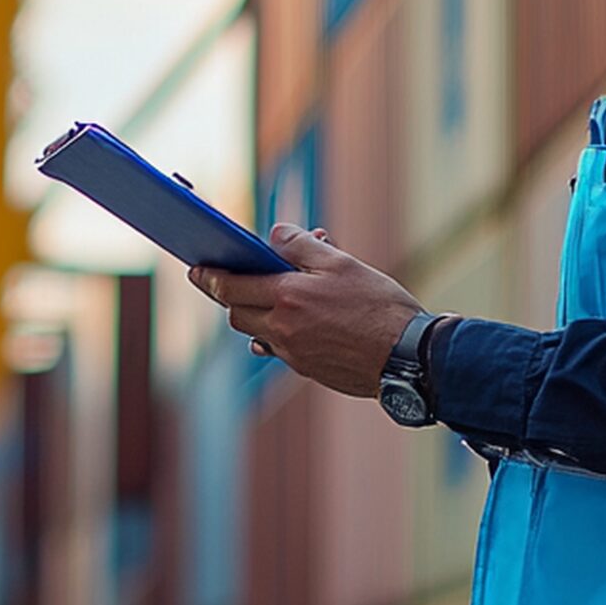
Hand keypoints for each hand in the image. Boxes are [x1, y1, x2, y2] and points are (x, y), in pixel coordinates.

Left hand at [189, 223, 421, 398]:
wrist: (409, 357)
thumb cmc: (380, 306)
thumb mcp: (342, 263)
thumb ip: (302, 246)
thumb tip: (274, 234)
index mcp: (288, 298)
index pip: (231, 287)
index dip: (209, 277)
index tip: (196, 269)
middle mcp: (283, 330)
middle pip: (237, 313)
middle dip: (229, 296)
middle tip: (227, 280)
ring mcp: (294, 355)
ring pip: (256, 334)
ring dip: (253, 315)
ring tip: (266, 297)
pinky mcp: (309, 370)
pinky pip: (279, 350)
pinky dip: (276, 334)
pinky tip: (289, 324)